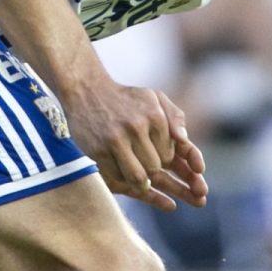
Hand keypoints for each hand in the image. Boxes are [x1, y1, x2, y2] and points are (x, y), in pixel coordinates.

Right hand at [67, 81, 206, 211]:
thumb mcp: (154, 98)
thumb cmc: (126, 99)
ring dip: (138, 181)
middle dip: (151, 170)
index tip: (154, 153)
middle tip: (141, 161)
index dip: (162, 158)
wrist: (86, 89)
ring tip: (134, 172)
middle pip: (155, 169)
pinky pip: (117, 177)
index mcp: (154, 114)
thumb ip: (175, 117)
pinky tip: (116, 164)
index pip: (168, 156)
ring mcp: (116, 138)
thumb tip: (184, 141)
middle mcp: (137, 126)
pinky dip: (119, 176)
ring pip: (139, 178)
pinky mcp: (99, 150)